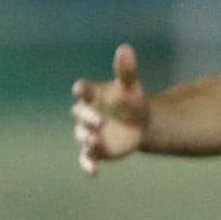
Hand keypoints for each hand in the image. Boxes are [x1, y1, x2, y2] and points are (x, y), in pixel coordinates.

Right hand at [71, 42, 150, 174]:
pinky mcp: (95, 149)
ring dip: (88, 139)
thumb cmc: (131, 101)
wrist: (140, 124)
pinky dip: (88, 165)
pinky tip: (95, 172)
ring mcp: (89, 132)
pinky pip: (87, 158)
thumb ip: (126, 69)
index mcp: (92, 96)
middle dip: (88, 117)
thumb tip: (125, 47)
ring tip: (96, 140)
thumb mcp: (131, 86)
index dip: (82, 90)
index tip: (81, 88)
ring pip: (83, 136)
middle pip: (81, 115)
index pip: (83, 91)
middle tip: (99, 120)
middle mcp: (86, 114)